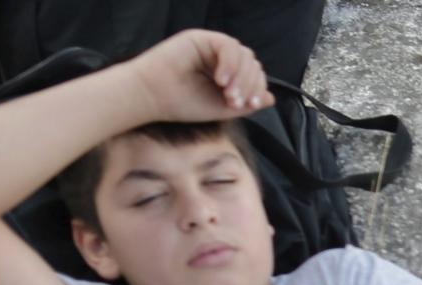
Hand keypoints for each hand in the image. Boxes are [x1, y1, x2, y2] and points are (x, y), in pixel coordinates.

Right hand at [129, 30, 272, 121]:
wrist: (151, 98)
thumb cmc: (181, 104)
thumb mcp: (221, 108)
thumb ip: (246, 103)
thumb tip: (271, 98)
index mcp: (225, 74)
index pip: (252, 76)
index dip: (257, 89)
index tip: (250, 105)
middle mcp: (219, 59)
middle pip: (251, 64)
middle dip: (249, 85)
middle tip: (236, 103)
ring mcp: (210, 47)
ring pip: (243, 54)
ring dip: (241, 77)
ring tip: (228, 95)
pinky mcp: (200, 38)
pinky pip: (227, 46)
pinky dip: (229, 64)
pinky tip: (220, 80)